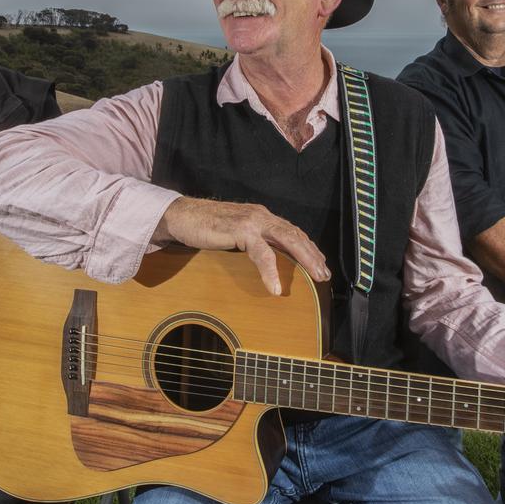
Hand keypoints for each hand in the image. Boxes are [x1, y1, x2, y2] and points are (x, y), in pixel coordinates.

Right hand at [154, 197, 330, 294]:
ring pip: (287, 239)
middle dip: (313, 255)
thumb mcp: (235, 234)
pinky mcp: (239, 229)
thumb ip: (252, 241)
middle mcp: (261, 216)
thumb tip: (267, 259)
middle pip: (295, 235)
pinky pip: (261, 252)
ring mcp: (251, 221)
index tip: (321, 265)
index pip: (293, 231)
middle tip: (325, 275)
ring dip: (304, 259)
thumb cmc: (204, 227)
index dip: (309, 248)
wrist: (180, 215)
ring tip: (315, 277)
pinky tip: (275, 288)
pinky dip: (270, 271)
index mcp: (262, 217)